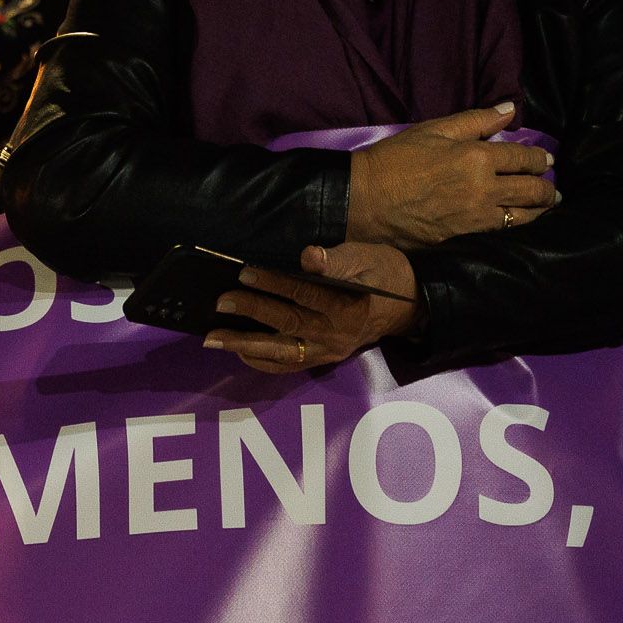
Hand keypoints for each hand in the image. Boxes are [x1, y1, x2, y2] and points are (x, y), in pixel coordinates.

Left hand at [205, 242, 420, 372]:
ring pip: (282, 351)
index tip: (244, 273)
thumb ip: (337, 260)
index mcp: (349, 307)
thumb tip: (309, 256)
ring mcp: (328, 351)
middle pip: (288, 324)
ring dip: (245, 345)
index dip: (274, 283)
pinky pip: (289, 365)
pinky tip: (238, 352)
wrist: (409, 306)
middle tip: (220, 303)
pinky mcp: (323, 359)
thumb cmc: (385, 275)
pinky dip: (262, 361)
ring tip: (213, 339)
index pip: (305, 294)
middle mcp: (336, 335)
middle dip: (251, 312)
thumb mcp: (368, 257)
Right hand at [346, 103, 555, 246]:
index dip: (539, 158)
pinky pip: (503, 233)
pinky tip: (519, 223)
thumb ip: (475, 120)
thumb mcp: (432, 130)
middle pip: (531, 189)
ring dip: (539, 210)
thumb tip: (510, 109)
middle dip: (547, 188)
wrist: (363, 200)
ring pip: (523, 216)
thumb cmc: (394, 159)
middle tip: (551, 188)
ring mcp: (476, 218)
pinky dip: (517, 227)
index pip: (523, 157)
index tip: (545, 160)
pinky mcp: (465, 238)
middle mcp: (484, 189)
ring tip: (544, 207)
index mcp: (478, 157)